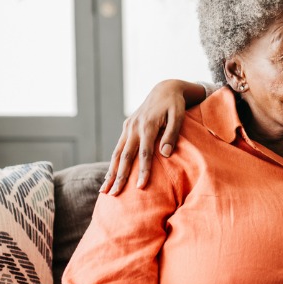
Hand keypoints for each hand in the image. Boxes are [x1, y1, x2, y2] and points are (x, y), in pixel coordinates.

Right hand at [100, 79, 203, 194]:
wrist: (165, 89)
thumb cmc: (175, 105)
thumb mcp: (178, 117)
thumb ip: (171, 135)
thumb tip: (165, 154)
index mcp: (147, 126)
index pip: (144, 154)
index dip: (143, 171)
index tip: (141, 187)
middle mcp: (133, 127)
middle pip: (125, 156)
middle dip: (119, 177)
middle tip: (114, 194)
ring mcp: (128, 127)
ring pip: (117, 153)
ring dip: (111, 172)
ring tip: (104, 189)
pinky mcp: (127, 127)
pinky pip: (118, 147)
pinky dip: (113, 162)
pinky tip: (110, 175)